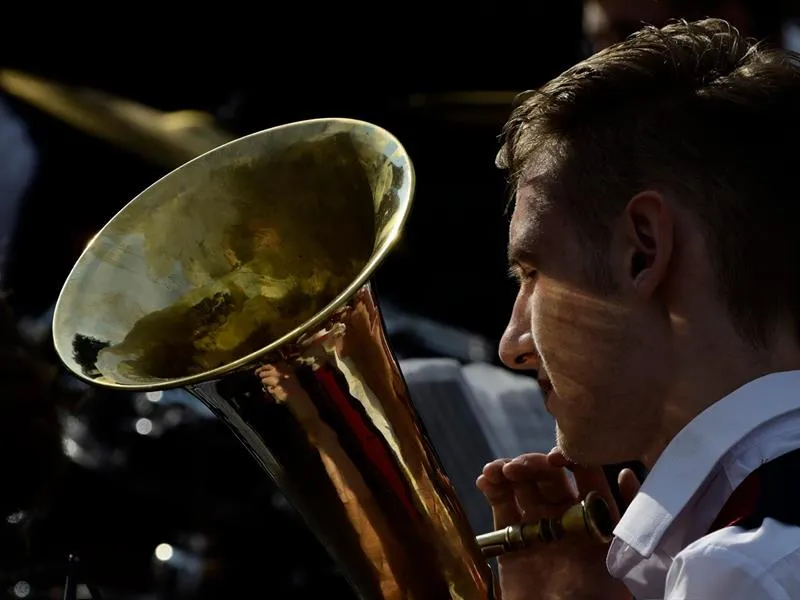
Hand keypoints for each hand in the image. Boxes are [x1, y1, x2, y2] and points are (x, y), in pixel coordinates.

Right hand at [476, 449, 640, 599]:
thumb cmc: (598, 599)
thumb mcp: (623, 556)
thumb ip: (627, 516)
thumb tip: (629, 472)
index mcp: (596, 517)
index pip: (584, 474)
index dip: (569, 458)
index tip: (555, 458)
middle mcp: (566, 517)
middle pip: (549, 476)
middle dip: (533, 464)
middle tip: (518, 467)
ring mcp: (536, 527)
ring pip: (522, 485)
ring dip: (509, 470)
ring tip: (498, 472)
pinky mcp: (510, 540)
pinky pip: (501, 505)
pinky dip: (491, 487)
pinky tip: (485, 479)